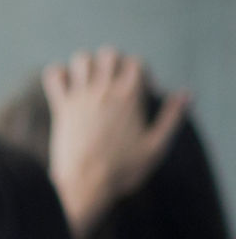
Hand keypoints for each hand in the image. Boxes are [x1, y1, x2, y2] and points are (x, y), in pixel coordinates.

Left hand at [43, 47, 190, 234]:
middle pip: (109, 53)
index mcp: (131, 97)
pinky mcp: (61, 108)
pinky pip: (54, 77)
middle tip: (114, 84)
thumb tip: (185, 94)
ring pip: (82, 59)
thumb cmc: (123, 170)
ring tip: (91, 83)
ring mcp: (81, 98)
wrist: (86, 185)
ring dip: (86, 65)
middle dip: (114, 62)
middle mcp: (105, 91)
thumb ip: (172, 117)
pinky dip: (57, 75)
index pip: (137, 62)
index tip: (141, 92)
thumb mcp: (156, 145)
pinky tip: (65, 87)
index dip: (142, 72)